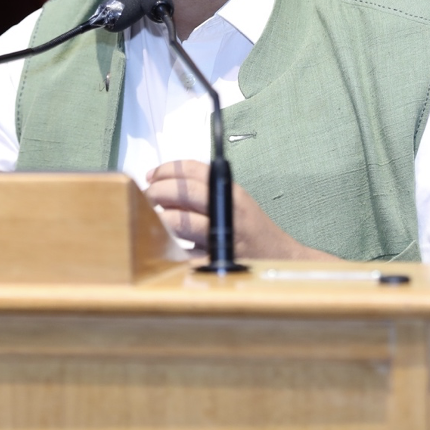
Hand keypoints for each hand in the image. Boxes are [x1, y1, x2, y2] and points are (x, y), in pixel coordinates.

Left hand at [144, 160, 335, 259]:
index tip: (152, 175)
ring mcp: (222, 236)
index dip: (167, 170)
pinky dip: (170, 248)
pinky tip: (167, 247)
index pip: (194, 170)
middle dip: (158, 192)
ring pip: (180, 222)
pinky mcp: (215, 260)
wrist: (281, 259)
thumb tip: (163, 189)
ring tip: (156, 221)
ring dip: (161, 220)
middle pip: (185, 192)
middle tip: (148, 198)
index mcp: (231, 191)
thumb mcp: (234, 203)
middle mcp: (228, 209)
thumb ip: (204, 193)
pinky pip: (183, 253)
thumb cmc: (252, 231)